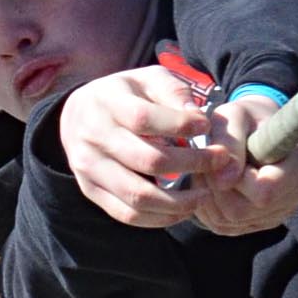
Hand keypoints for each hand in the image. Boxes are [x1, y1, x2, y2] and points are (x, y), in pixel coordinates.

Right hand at [58, 65, 223, 228]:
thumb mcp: (148, 79)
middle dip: (192, 164)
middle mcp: (93, 137)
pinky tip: (183, 210)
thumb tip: (196, 118)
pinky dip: (159, 218)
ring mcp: (89, 168)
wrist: (77, 115)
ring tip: (205, 194)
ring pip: (138, 196)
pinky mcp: (90, 191)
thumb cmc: (125, 95)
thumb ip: (174, 92)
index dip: (180, 125)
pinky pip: (127, 214)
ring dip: (179, 201)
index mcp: (107, 103)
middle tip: (219, 160)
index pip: (144, 119)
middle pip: (148, 160)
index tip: (207, 126)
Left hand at [189, 93, 297, 236]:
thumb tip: (223, 181)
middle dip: (218, 188)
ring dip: (210, 197)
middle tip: (211, 164)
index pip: (265, 190)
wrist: (255, 127)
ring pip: (231, 222)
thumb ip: (228, 142)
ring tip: (211, 171)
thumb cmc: (247, 117)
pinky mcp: (261, 222)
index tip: (229, 157)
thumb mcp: (234, 115)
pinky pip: (225, 227)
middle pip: (243, 210)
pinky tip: (212, 185)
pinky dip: (209, 207)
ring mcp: (280, 212)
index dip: (238, 178)